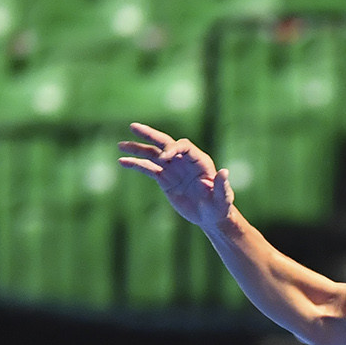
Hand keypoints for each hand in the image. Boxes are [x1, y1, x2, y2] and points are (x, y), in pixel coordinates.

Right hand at [117, 123, 235, 228]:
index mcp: (199, 161)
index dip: (172, 149)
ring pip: (153, 154)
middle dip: (150, 135)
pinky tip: (122, 162)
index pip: (183, 146)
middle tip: (133, 127)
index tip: (163, 159)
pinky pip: (148, 169)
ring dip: (137, 148)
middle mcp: (184, 161)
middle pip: (165, 143)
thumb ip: (221, 186)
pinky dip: (136, 165)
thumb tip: (224, 172)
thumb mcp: (223, 199)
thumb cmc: (219, 207)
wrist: (210, 217)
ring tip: (120, 145)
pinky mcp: (165, 179)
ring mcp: (173, 169)